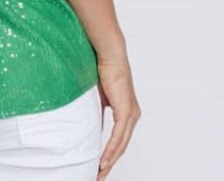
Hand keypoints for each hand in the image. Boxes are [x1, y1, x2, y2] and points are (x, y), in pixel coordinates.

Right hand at [95, 54, 141, 179]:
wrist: (109, 55)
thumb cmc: (103, 70)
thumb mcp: (100, 96)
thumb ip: (99, 111)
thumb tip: (91, 124)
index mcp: (127, 112)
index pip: (119, 139)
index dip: (110, 153)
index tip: (100, 165)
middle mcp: (132, 115)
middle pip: (121, 146)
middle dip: (110, 163)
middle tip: (99, 175)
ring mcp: (131, 114)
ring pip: (121, 145)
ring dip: (110, 160)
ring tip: (100, 172)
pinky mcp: (126, 111)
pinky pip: (118, 137)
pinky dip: (111, 150)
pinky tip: (104, 160)